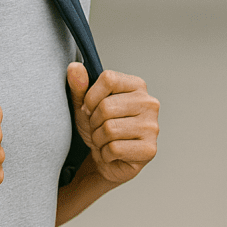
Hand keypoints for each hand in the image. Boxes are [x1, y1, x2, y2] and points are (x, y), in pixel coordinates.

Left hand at [67, 63, 158, 184]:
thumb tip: (74, 67)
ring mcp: (152, 127)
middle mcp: (149, 103)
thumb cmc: (98, 128)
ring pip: (109, 129)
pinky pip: (114, 148)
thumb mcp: (84, 105)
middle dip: (93, 121)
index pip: (109, 79)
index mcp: (137, 86)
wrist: (106, 160)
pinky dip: (105, 153)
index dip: (91, 96)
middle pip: (107, 106)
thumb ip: (79, 86)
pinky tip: (111, 153)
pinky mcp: (149, 149)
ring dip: (98, 139)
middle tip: (98, 128)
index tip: (90, 108)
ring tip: (104, 140)